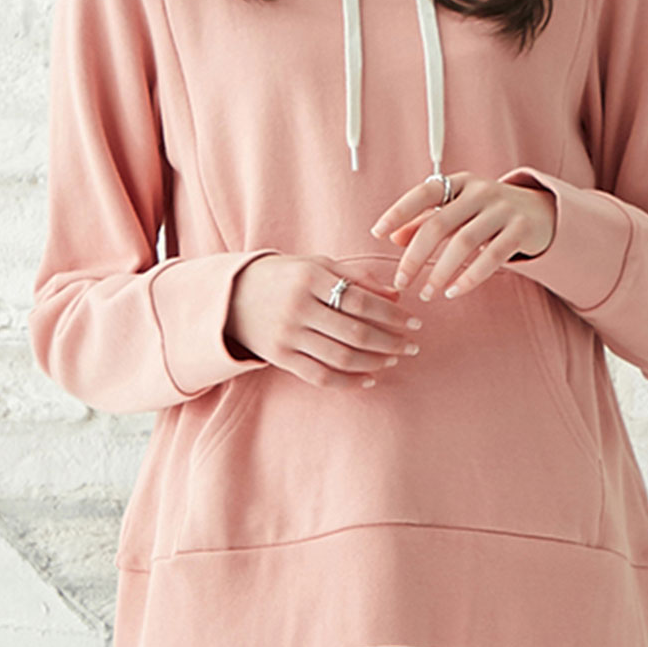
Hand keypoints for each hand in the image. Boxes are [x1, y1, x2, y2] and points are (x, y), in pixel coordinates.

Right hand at [225, 254, 423, 390]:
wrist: (233, 296)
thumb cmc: (286, 276)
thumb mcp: (317, 265)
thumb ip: (356, 277)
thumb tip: (397, 295)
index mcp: (310, 277)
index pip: (360, 299)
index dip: (392, 314)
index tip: (414, 323)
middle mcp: (298, 307)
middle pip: (355, 332)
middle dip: (390, 342)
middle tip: (412, 346)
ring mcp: (287, 335)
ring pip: (340, 357)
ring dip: (374, 362)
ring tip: (394, 359)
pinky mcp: (279, 357)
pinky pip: (320, 376)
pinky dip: (349, 381)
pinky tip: (370, 378)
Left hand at [368, 171, 556, 301]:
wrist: (541, 212)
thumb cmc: (489, 212)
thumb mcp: (457, 210)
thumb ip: (426, 220)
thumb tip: (392, 237)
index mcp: (460, 183)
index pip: (424, 193)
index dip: (399, 212)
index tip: (376, 233)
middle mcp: (481, 191)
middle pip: (439, 224)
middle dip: (415, 256)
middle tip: (401, 282)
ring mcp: (503, 209)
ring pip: (464, 243)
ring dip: (441, 271)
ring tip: (427, 293)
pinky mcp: (521, 230)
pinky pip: (492, 258)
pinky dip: (470, 277)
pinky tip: (454, 291)